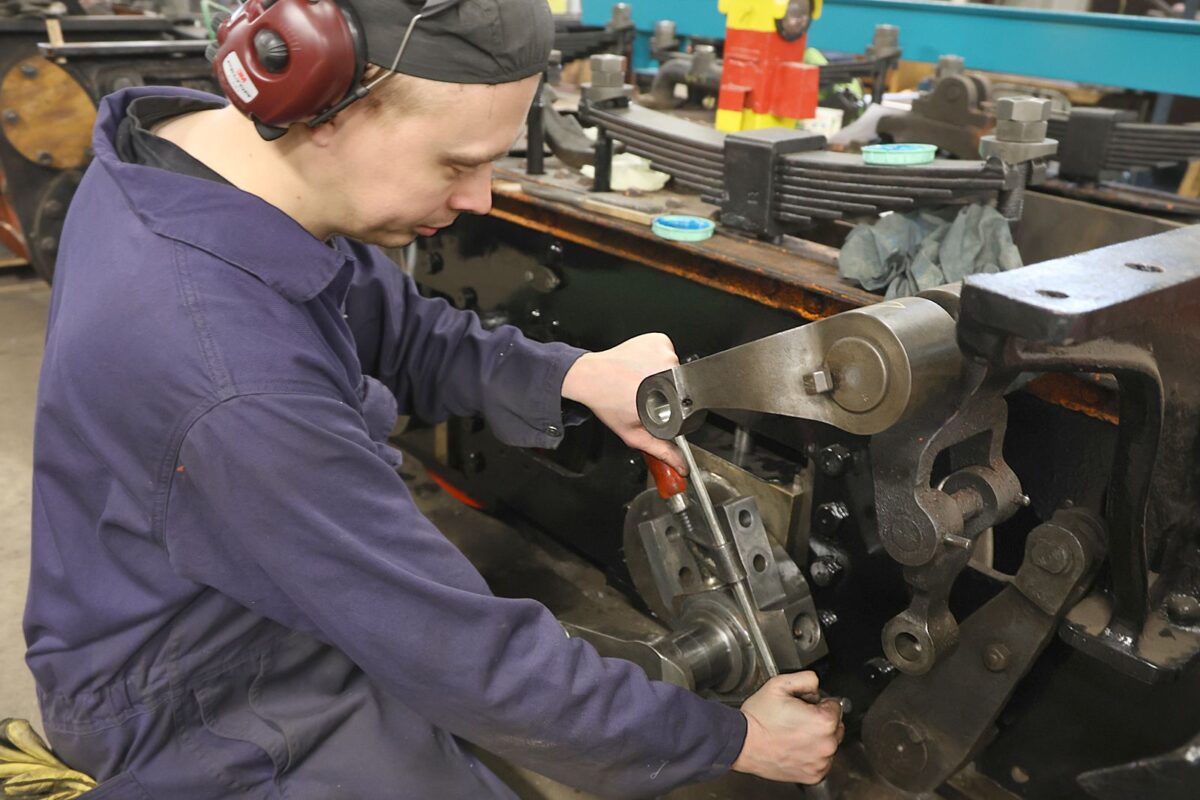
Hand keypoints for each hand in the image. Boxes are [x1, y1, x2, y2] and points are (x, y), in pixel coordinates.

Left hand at [561, 333, 686, 473]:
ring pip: (674, 365)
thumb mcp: (635, 433)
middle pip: (680, 383)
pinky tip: (642, 367)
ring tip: (642, 381)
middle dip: (667, 391)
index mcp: (666, 390)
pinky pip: (666, 351)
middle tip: (646, 395)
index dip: (673, 407)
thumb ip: (660, 450)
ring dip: (662, 373)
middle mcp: (667, 367)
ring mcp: (663, 350)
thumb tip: (680, 464)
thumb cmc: (607, 401)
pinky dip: (657, 358)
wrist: (589, 377)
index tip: (659, 407)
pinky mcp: (658, 339)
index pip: (686, 401)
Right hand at [732, 672, 844, 783]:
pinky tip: (794, 747)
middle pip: (835, 726)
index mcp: (823, 721)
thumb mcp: (779, 684)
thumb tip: (816, 685)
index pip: (835, 706)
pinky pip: (821, 761)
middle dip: (820, 720)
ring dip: (817, 739)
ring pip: (828, 744)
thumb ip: (806, 678)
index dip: (818, 702)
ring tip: (793, 734)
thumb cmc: (758, 718)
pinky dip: (811, 755)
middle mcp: (826, 745)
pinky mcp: (812, 775)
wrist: (742, 743)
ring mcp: (820, 763)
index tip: (804, 706)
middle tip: (797, 719)